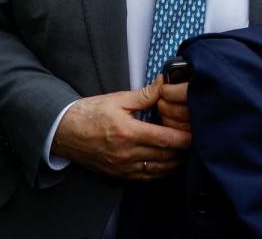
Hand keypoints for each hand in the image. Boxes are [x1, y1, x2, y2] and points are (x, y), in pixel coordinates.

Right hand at [52, 82, 192, 179]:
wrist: (64, 132)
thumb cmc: (90, 113)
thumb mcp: (118, 99)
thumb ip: (145, 95)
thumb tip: (164, 85)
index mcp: (128, 133)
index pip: (165, 140)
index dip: (184, 139)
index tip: (197, 133)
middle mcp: (127, 154)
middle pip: (166, 157)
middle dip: (183, 150)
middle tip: (195, 139)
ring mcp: (123, 167)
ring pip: (159, 170)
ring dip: (175, 161)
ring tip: (185, 150)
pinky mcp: (119, 175)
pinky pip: (147, 177)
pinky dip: (161, 170)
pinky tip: (168, 162)